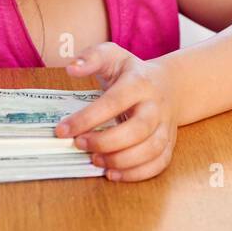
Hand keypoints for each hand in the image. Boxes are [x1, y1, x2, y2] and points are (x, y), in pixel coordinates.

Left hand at [57, 43, 177, 181]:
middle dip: (106, 142)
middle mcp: (155, 106)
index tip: (63, 130)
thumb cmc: (132, 74)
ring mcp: (165, 126)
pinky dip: (137, 174)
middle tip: (80, 145)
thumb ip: (91, 58)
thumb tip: (71, 67)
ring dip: (121, 161)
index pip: (114, 102)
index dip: (87, 118)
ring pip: (151, 149)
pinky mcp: (168, 144)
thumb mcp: (112, 56)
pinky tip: (113, 173)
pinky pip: (159, 164)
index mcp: (139, 83)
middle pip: (138, 129)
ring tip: (95, 161)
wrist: (169, 85)